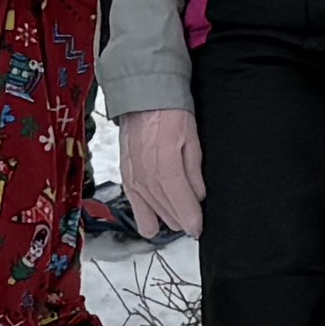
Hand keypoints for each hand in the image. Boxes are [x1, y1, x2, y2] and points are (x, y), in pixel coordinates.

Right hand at [118, 107, 205, 237]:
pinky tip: (151, 226)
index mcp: (165, 165)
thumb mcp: (192, 140)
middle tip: (192, 222)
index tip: (199, 228)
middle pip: (165, 210)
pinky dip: (144, 215)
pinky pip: (134, 202)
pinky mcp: (125, 174)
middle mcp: (146, 174)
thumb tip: (198, 197)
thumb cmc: (169, 111)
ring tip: (177, 222)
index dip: (191, 219)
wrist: (142, 96)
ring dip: (166, 218)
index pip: (180, 202)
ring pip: (151, 209)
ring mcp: (133, 175)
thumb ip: (194, 172)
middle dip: (181, 220)